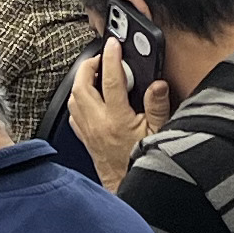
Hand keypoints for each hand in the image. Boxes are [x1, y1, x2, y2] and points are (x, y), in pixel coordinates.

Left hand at [66, 48, 161, 183]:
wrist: (130, 187)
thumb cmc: (144, 163)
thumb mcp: (160, 132)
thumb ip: (158, 106)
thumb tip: (157, 84)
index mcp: (117, 120)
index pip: (110, 81)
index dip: (111, 58)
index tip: (114, 45)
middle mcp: (98, 124)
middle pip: (82, 86)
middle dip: (88, 66)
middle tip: (100, 58)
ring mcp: (88, 132)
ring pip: (74, 99)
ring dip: (81, 82)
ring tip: (95, 74)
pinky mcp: (85, 139)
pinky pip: (73, 114)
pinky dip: (78, 101)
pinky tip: (89, 98)